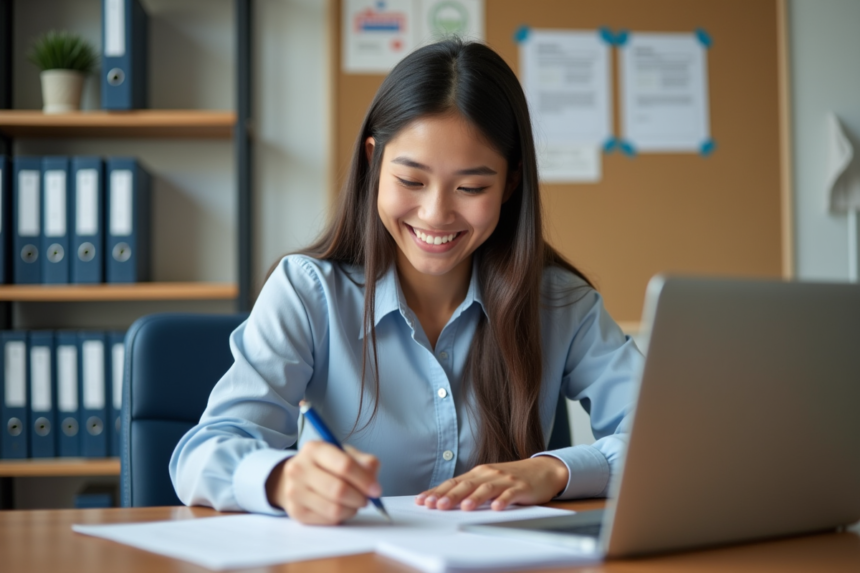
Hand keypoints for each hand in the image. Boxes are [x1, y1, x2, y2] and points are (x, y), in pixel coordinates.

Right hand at [266, 442, 381, 524]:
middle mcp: (299, 468)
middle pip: (338, 490)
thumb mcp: (345, 454)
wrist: (298, 476)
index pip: (344, 465)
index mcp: (314, 449)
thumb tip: (372, 477)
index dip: (364, 480)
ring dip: (352, 509)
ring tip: (354, 503)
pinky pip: (327, 520)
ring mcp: (294, 491)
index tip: (376, 489)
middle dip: (359, 498)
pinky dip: (341, 517)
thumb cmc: (326, 464)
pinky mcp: (296, 511)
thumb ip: (363, 462)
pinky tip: (341, 508)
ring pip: (333, 509)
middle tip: (366, 499)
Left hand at [415, 456, 567, 510]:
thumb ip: (469, 488)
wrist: (542, 470)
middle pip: (466, 484)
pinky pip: (510, 494)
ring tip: (464, 507)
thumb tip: (442, 500)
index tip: (423, 501)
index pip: (453, 482)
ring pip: (486, 488)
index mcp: (478, 473)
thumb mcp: (487, 480)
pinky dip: (503, 500)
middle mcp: (489, 474)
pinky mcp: (521, 488)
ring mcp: (505, 480)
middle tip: (437, 505)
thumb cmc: (510, 478)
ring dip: (474, 498)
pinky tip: (496, 507)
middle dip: (450, 495)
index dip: (438, 491)